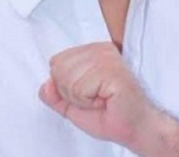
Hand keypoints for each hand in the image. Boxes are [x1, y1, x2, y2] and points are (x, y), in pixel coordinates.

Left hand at [39, 42, 154, 144]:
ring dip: (81, 99)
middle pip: (59, 68)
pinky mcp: (112, 70)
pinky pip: (80, 87)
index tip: (87, 94)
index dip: (65, 86)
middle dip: (71, 93)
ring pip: (68, 78)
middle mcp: (101, 49)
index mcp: (92, 50)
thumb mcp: (73, 107)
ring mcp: (108, 57)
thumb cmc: (110, 115)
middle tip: (94, 99)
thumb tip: (45, 85)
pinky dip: (88, 101)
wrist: (134, 129)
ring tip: (101, 99)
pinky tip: (105, 100)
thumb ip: (55, 95)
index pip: (57, 61)